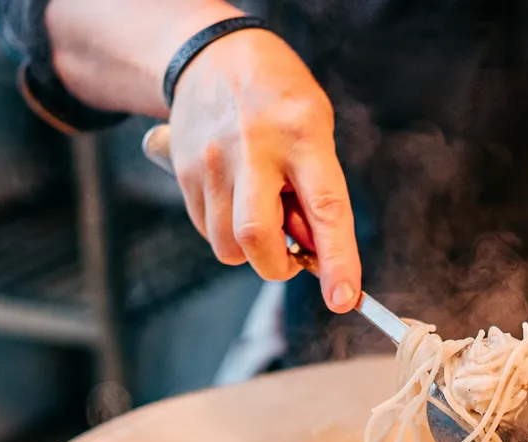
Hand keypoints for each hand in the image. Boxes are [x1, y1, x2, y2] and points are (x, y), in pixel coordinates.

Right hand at [165, 30, 361, 310]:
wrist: (214, 57)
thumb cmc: (281, 101)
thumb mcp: (316, 130)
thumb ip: (317, 191)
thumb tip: (312, 254)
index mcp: (302, 135)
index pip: (325, 208)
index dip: (337, 260)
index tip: (343, 298)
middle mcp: (253, 148)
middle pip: (256, 237)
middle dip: (276, 266)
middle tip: (290, 256)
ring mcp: (212, 161)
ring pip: (227, 245)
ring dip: (250, 249)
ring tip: (262, 209)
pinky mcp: (183, 172)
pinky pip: (207, 230)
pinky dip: (227, 231)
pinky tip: (237, 198)